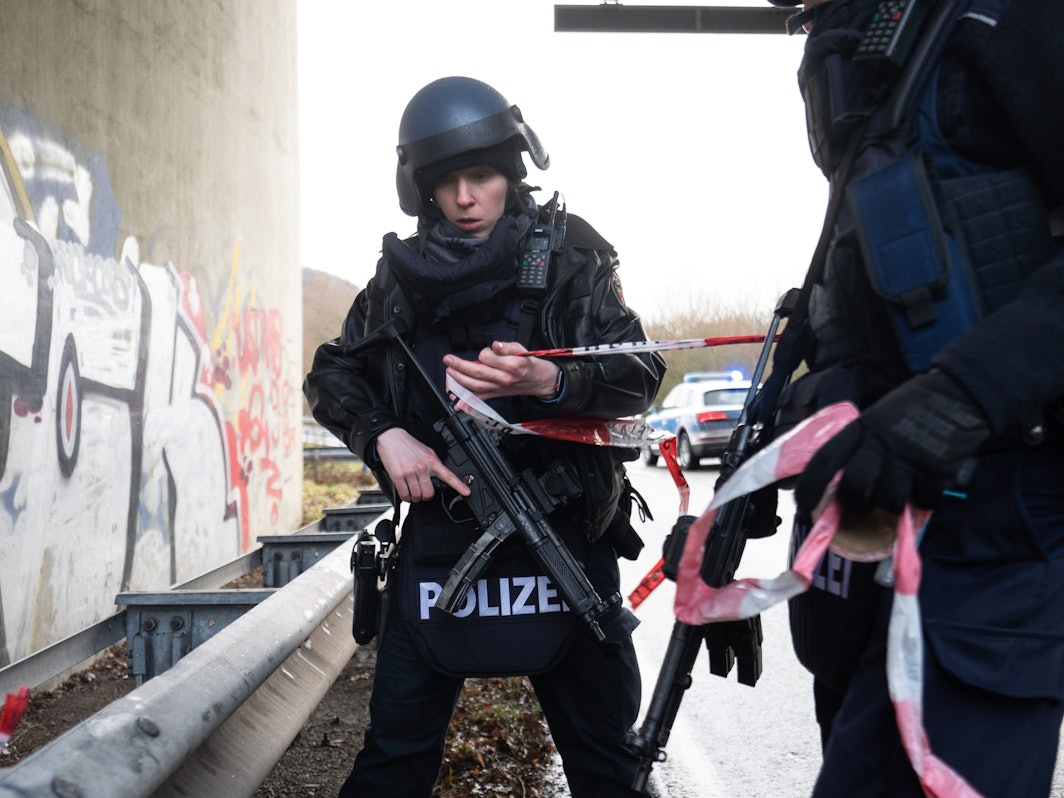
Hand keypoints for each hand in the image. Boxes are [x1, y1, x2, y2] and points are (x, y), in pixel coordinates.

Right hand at [374, 427, 469, 502]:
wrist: (391, 437)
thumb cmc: (408, 445)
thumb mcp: (427, 452)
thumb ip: (434, 464)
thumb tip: (440, 476)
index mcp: (432, 461)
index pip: (449, 476)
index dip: (459, 486)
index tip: (467, 493)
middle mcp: (422, 467)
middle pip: (429, 494)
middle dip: (426, 497)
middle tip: (423, 493)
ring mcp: (410, 472)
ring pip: (417, 496)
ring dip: (415, 498)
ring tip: (413, 492)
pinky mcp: (398, 476)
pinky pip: (404, 494)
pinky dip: (406, 497)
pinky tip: (406, 493)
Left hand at [444, 341, 560, 400]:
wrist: (539, 380)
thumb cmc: (528, 363)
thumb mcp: (521, 348)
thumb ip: (507, 347)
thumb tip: (495, 345)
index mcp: (510, 365)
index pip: (487, 357)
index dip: (483, 352)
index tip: (487, 352)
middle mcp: (503, 378)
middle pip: (477, 372)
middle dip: (459, 366)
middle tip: (448, 360)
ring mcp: (498, 388)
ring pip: (475, 385)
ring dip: (458, 380)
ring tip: (449, 373)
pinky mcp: (496, 394)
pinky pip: (479, 399)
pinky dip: (467, 402)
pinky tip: (456, 403)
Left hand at [794, 370, 990, 515]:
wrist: (957, 394)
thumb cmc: (910, 412)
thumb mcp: (875, 420)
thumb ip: (858, 446)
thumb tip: (836, 483)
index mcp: (859, 430)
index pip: (824, 461)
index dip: (809, 487)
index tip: (802, 507)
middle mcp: (879, 444)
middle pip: (855, 487)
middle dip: (854, 504)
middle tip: (860, 506)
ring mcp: (907, 458)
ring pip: (888, 499)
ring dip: (890, 505)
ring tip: (897, 494)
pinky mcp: (935, 470)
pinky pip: (922, 501)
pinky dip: (922, 503)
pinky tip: (923, 490)